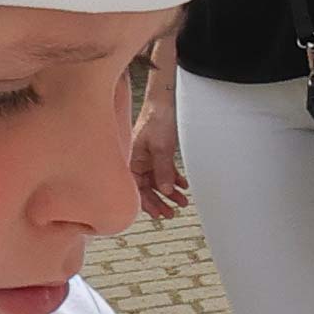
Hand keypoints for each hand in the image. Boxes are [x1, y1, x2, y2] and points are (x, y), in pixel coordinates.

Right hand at [130, 82, 187, 221]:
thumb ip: (163, 171)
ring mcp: (146, 157)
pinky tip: (182, 185)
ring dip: (169, 192)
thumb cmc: (157, 118)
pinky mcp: (157, 153)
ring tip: (182, 202)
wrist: (166, 100)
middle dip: (159, 201)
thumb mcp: (161, 148)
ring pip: (157, 181)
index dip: (146, 202)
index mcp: (130, 160)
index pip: (135, 188)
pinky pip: (164, 171)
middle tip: (171, 213)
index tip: (158, 214)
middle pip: (146, 187)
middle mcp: (136, 160)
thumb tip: (164, 191)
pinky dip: (173, 179)